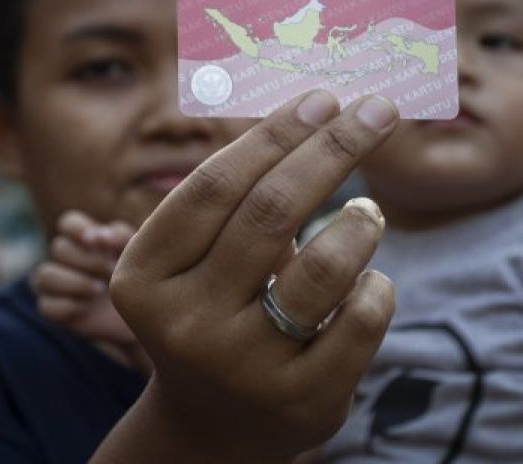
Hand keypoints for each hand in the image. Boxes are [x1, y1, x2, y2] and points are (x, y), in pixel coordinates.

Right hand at [31, 211, 146, 369]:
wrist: (146, 318)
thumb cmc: (142, 278)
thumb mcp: (137, 253)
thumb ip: (121, 237)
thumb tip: (101, 235)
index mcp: (88, 239)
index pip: (69, 223)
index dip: (78, 229)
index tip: (95, 240)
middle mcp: (67, 258)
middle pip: (59, 248)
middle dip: (87, 260)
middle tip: (111, 270)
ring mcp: (57, 284)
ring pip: (44, 275)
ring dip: (73, 282)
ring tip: (99, 289)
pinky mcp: (54, 310)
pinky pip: (46, 306)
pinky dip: (67, 307)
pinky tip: (87, 309)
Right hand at [96, 91, 398, 463]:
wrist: (215, 424)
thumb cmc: (211, 307)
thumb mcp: (195, 259)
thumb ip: (234, 195)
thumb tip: (313, 106)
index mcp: (144, 276)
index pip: (216, 184)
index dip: (276, 133)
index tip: (324, 97)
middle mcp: (186, 323)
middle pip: (272, 211)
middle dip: (334, 148)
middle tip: (378, 109)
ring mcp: (245, 368)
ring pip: (326, 266)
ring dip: (362, 222)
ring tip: (369, 212)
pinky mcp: (304, 402)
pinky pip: (363, 317)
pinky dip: (377, 284)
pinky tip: (367, 279)